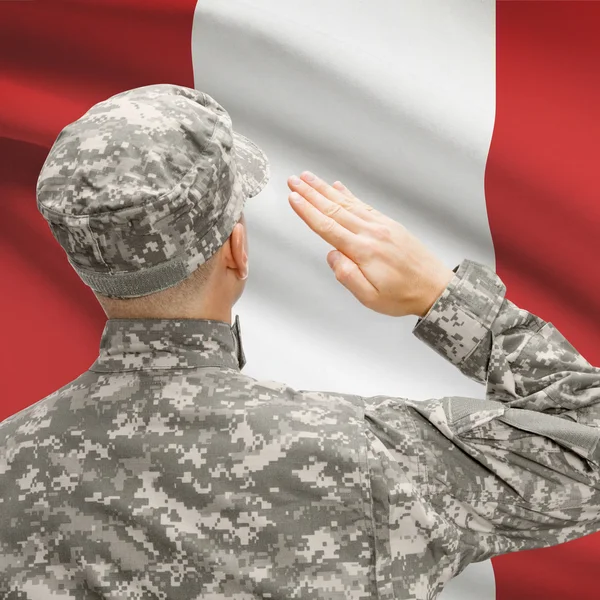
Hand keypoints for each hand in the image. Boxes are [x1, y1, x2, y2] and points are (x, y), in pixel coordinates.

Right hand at [287, 172, 454, 317]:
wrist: (436, 288)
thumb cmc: (403, 296)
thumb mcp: (370, 297)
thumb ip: (347, 276)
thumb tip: (331, 255)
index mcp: (363, 251)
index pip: (328, 227)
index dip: (308, 212)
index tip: (293, 198)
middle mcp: (371, 233)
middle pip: (334, 209)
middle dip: (311, 194)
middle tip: (293, 180)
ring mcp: (381, 226)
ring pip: (347, 203)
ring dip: (325, 189)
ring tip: (309, 178)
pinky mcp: (389, 224)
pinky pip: (364, 205)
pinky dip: (349, 195)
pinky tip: (338, 187)